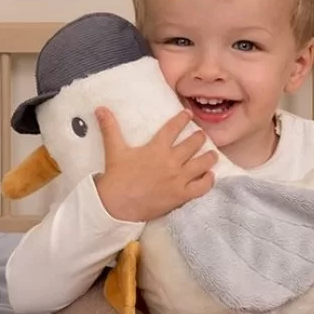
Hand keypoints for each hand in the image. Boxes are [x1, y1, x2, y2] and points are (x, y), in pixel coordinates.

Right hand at [94, 108, 216, 222]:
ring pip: (202, 164)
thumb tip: (100, 108)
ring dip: (209, 157)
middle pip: (193, 144)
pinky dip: (208, 180)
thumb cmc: (116, 177)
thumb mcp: (114, 150)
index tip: (189, 114)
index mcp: (156, 148)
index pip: (173, 128)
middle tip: (202, 135)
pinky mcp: (181, 195)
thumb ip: (110, 127)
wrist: (116, 205)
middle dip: (199, 137)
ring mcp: (178, 179)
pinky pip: (202, 187)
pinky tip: (210, 176)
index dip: (182, 119)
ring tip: (212, 154)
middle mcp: (171, 161)